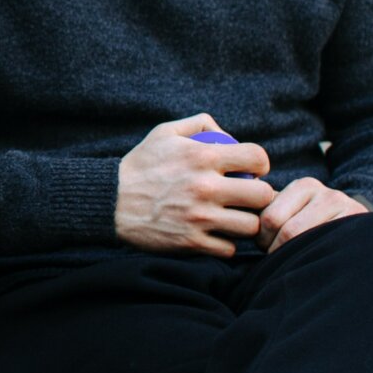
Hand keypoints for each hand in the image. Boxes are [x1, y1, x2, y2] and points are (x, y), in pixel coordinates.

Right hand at [114, 113, 274, 257]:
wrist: (109, 202)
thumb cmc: (140, 166)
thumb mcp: (164, 133)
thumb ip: (200, 124)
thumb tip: (228, 135)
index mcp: (202, 156)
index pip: (257, 158)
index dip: (261, 165)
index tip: (253, 172)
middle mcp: (205, 187)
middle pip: (262, 195)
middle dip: (259, 196)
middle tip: (247, 198)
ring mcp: (200, 217)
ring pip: (250, 226)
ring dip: (244, 223)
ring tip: (233, 219)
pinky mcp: (192, 242)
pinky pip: (228, 249)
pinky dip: (225, 244)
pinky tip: (216, 235)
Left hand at [256, 177, 368, 252]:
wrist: (357, 234)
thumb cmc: (311, 227)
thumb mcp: (290, 214)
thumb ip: (266, 211)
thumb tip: (230, 209)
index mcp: (304, 186)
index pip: (269, 218)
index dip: (263, 239)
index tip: (267, 246)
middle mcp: (327, 193)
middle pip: (288, 231)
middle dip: (277, 249)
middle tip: (279, 256)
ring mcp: (346, 210)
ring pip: (305, 241)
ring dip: (294, 256)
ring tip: (296, 258)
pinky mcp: (359, 226)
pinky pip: (327, 247)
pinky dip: (314, 259)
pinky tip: (314, 260)